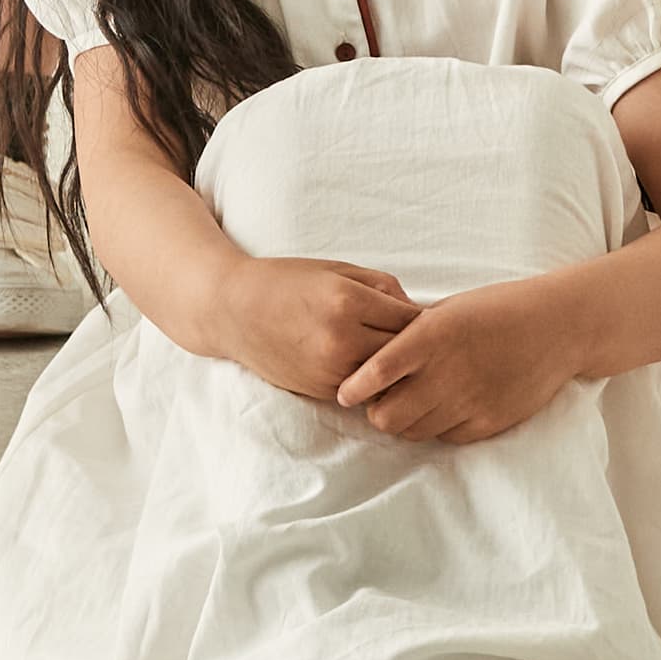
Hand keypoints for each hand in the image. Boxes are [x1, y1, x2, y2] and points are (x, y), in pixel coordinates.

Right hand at [219, 252, 415, 401]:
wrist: (232, 311)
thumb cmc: (286, 282)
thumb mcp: (336, 269)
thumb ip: (382, 285)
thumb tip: (417, 310)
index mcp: (348, 301)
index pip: (410, 319)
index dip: (422, 319)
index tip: (428, 319)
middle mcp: (341, 339)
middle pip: (403, 351)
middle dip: (413, 347)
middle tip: (423, 343)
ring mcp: (330, 369)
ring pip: (385, 376)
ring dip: (393, 368)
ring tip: (399, 357)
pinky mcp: (321, 390)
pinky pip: (361, 387)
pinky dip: (369, 379)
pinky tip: (367, 365)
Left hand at [335, 270, 589, 444]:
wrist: (558, 328)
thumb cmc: (499, 309)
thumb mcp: (449, 309)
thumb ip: (413, 333)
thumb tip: (372, 352)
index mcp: (434, 336)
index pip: (378, 371)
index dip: (355, 387)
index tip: (345, 392)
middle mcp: (449, 372)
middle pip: (388, 417)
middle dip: (377, 411)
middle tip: (380, 400)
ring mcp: (470, 402)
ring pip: (414, 432)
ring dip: (406, 421)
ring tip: (412, 403)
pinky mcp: (489, 423)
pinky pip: (446, 437)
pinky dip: (437, 427)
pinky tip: (444, 407)